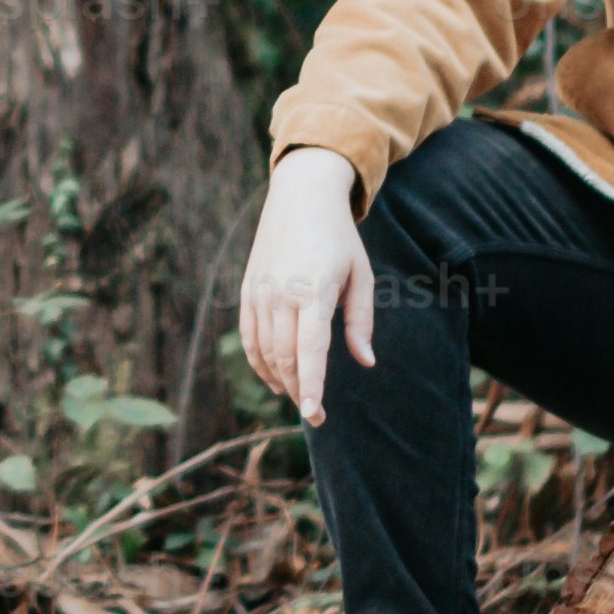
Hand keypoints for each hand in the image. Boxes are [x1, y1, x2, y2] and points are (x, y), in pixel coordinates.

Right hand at [238, 146, 376, 425]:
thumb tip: (365, 362)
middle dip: (300, 392)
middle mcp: (281, 292)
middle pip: (285, 357)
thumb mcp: (361, 275)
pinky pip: (249, 338)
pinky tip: (276, 380)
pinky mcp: (247, 291)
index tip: (315, 415)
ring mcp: (259, 292)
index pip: (310, 349)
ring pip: (264, 352)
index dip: (312, 385)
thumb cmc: (339, 238)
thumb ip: (361, 321)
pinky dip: (259, 364)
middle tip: (317, 416)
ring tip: (300, 399)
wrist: (299, 197)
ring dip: (281, 381)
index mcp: (314, 288)